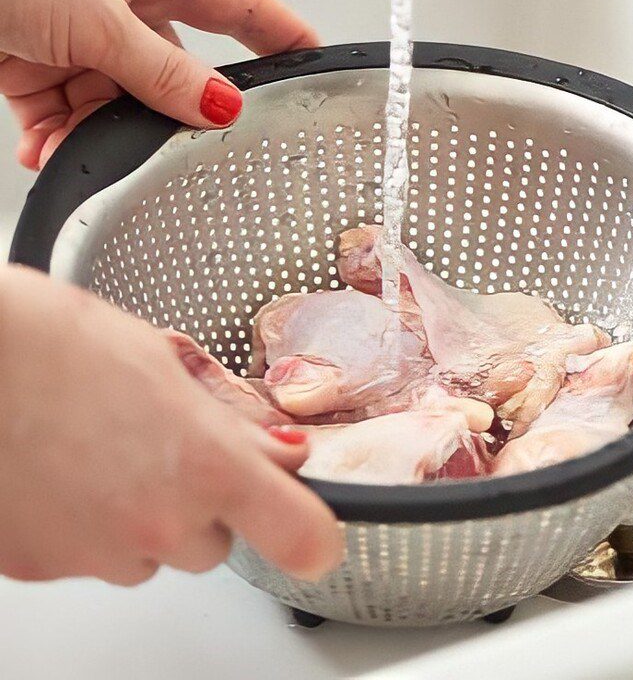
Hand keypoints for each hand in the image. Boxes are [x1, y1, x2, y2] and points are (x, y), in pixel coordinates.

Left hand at [0, 0, 316, 169]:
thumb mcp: (96, 20)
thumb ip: (162, 73)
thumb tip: (220, 107)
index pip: (236, 5)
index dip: (281, 33)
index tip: (316, 60)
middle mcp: (119, 0)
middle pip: (173, 71)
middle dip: (165, 112)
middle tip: (175, 143)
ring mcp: (80, 35)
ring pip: (117, 104)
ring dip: (98, 134)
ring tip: (77, 144)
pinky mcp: (39, 65)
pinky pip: (69, 116)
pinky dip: (59, 139)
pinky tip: (47, 148)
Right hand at [0, 265, 341, 584]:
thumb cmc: (60, 342)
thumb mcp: (169, 368)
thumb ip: (232, 426)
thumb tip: (280, 453)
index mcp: (206, 462)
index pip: (300, 535)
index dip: (313, 536)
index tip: (315, 530)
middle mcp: (158, 521)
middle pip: (214, 545)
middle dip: (203, 507)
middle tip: (166, 453)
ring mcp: (96, 552)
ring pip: (149, 556)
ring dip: (143, 520)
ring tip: (103, 455)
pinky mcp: (40, 567)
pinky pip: (90, 558)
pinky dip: (86, 527)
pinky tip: (64, 472)